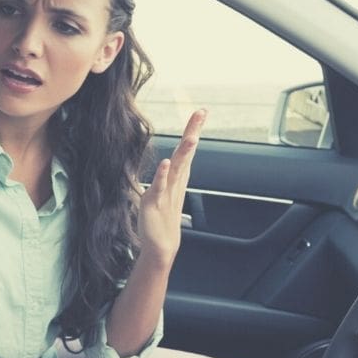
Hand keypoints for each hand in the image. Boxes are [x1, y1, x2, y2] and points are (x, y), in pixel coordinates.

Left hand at [138, 108, 205, 265]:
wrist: (160, 245)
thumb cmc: (162, 218)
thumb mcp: (165, 191)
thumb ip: (168, 175)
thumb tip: (170, 161)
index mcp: (178, 177)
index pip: (187, 149)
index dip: (193, 130)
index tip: (201, 112)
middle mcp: (175, 181)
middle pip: (186, 153)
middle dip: (193, 132)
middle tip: (201, 113)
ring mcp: (167, 191)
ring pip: (177, 168)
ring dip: (184, 152)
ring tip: (191, 136)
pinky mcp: (156, 202)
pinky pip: (160, 186)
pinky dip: (163, 174)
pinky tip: (166, 163)